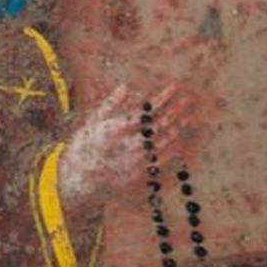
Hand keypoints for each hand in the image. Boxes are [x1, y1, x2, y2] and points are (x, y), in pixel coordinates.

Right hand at [56, 80, 201, 212]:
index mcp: (116, 128)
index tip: (173, 87)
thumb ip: (109, 105)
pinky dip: (170, 151)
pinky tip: (179, 143)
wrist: (79, 180)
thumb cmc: (84, 147)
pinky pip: (159, 160)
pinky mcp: (138, 173)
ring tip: (188, 118)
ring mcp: (135, 159)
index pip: (145, 109)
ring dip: (176, 128)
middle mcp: (128, 143)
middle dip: (174, 111)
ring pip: (162, 141)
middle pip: (158, 124)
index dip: (161, 98)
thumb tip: (124, 87)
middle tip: (187, 100)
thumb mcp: (91, 123)